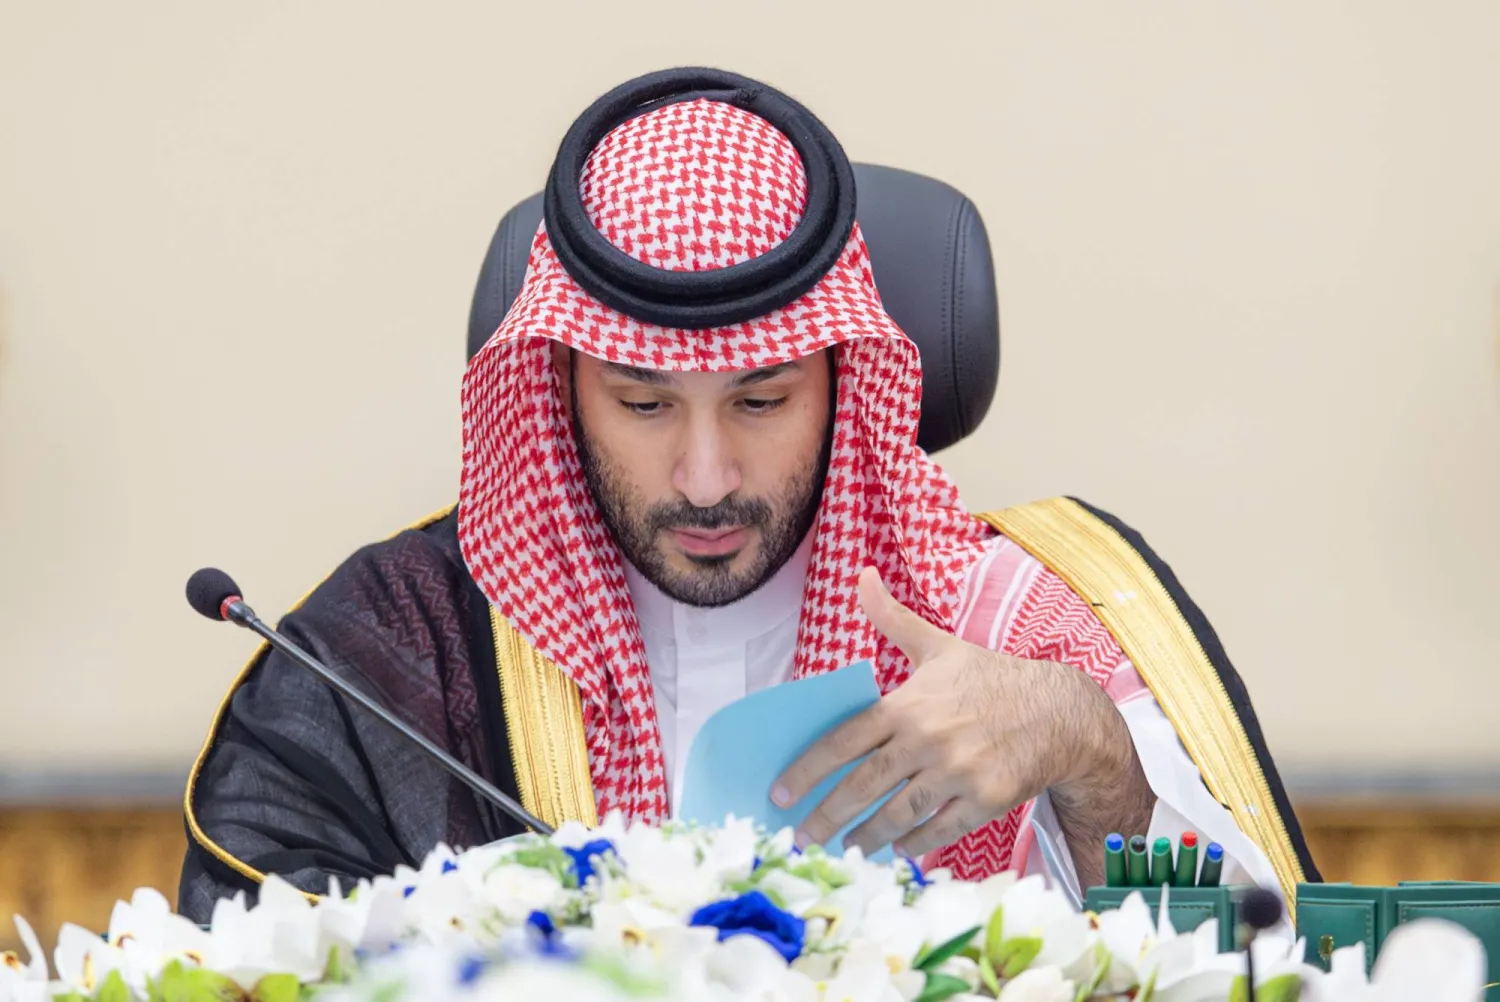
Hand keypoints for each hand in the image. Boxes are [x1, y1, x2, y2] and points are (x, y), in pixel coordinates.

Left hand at [770, 567, 1125, 858]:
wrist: (1060, 712)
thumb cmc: (990, 678)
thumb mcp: (939, 644)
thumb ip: (893, 618)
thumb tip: (862, 574)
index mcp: (908, 704)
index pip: (844, 741)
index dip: (807, 770)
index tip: (780, 793)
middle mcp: (929, 739)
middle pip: (864, 785)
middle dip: (826, 816)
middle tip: (800, 838)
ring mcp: (958, 772)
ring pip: (898, 814)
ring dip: (866, 836)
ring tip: (844, 849)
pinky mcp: (986, 800)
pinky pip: (939, 830)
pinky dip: (914, 843)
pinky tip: (896, 850)